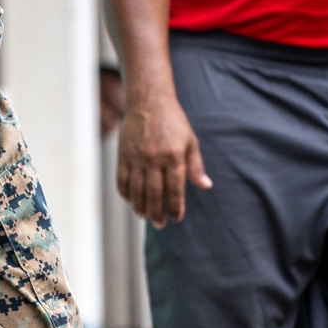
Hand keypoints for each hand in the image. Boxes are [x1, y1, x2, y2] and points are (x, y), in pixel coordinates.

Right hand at [116, 92, 210, 227]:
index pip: (175, 189)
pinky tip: (130, 200)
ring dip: (140, 206)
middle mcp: (154, 159)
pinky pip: (121, 180)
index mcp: (174, 157)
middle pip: (155, 194)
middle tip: (160, 225)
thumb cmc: (173, 121)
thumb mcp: (190, 141)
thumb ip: (195, 165)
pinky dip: (125, 193)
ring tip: (144, 216)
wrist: (149, 102)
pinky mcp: (123, 155)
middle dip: (158, 213)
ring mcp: (136, 158)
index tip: (176, 217)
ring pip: (136, 190)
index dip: (176, 207)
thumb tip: (205, 185)